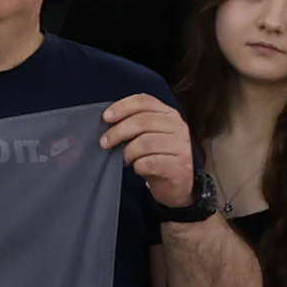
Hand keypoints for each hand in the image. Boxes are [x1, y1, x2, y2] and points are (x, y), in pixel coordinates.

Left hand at [98, 91, 199, 208]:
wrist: (175, 185)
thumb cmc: (157, 157)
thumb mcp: (147, 135)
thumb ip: (134, 123)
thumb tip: (108, 120)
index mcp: (169, 114)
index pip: (144, 101)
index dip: (122, 107)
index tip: (106, 117)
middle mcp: (178, 127)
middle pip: (143, 121)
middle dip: (118, 131)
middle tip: (105, 142)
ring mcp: (181, 147)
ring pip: (145, 143)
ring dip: (128, 152)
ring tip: (125, 159)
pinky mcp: (179, 166)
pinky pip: (150, 162)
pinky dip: (138, 166)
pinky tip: (138, 168)